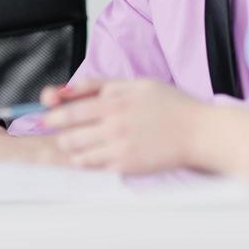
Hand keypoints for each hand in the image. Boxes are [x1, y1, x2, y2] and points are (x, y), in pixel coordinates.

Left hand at [41, 78, 203, 173]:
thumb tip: (68, 89)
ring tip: (75, 142)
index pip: (70, 107)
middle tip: (56, 129)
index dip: (53, 112)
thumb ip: (102, 84)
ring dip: (69, 145)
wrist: (198, 132)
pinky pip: (91, 165)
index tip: (49, 113)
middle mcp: (114, 122)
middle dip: (55, 128)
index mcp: (115, 99)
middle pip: (67, 129)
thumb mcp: (137, 84)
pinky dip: (84, 160)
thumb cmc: (171, 106)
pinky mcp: (125, 165)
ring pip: (76, 149)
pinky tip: (92, 155)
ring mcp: (118, 145)